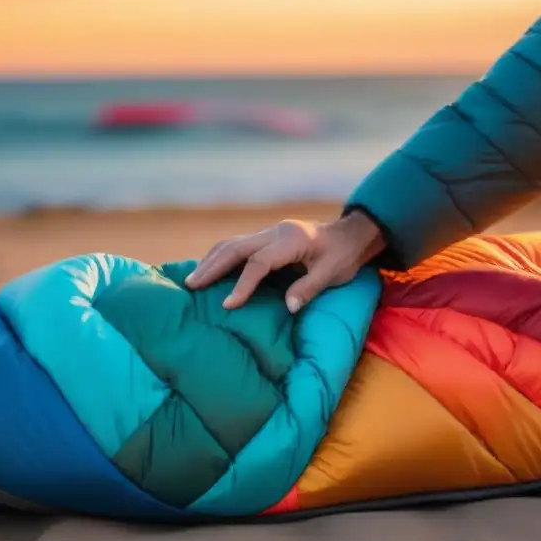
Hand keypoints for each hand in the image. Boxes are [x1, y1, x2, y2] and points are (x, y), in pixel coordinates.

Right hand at [184, 211, 384, 312]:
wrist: (349, 235)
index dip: (242, 284)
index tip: (229, 305)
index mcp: (290, 239)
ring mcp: (269, 232)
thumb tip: (288, 308)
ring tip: (193, 280)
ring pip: (232, 243)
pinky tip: (208, 269)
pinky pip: (238, 245)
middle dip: (212, 267)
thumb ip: (308, 288)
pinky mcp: (267, 237)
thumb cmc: (342, 256)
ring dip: (211, 260)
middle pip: (236, 247)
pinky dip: (220, 257)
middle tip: (191, 286)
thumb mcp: (332, 274)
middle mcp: (275, 232)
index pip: (259, 263)